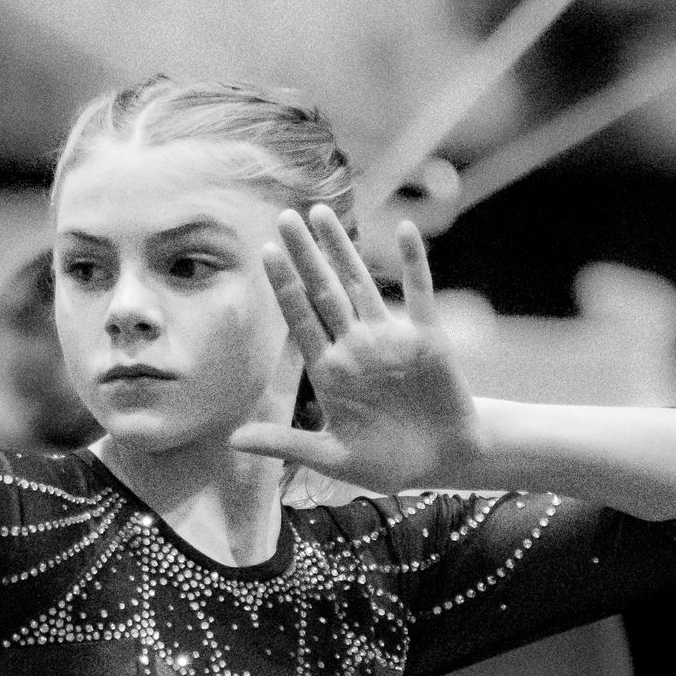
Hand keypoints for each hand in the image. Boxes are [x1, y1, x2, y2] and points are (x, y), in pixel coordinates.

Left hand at [229, 200, 485, 494]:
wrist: (442, 462)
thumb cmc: (386, 463)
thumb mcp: (332, 458)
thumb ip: (286, 444)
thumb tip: (233, 440)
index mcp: (330, 371)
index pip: (301, 318)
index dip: (285, 285)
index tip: (267, 251)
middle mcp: (356, 346)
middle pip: (324, 291)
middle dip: (306, 255)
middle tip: (285, 217)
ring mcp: (391, 339)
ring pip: (362, 283)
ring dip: (343, 249)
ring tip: (322, 213)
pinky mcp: (428, 339)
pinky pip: (421, 293)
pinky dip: (415, 262)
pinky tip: (404, 230)